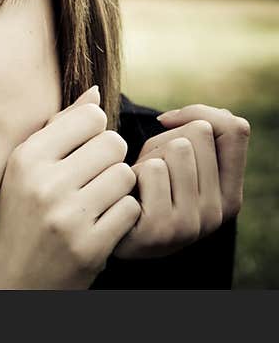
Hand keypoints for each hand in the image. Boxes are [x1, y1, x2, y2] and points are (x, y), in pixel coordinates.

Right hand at [0, 86, 140, 288]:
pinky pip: (131, 210)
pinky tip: (103, 222)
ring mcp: (68, 216)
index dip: (95, 130)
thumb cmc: (22, 213)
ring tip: (99, 199)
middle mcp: (44, 183)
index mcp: (26, 158)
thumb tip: (96, 92)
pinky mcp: (90, 245)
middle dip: (111, 158)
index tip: (84, 148)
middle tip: (95, 175)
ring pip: (126, 176)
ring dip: (120, 187)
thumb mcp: (27, 167)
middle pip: (113, 143)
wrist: (13, 279)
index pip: (90, 117)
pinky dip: (123, 215)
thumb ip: (61, 127)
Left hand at [113, 105, 249, 258]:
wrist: (105, 227)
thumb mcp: (171, 153)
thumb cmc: (141, 184)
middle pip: (199, 133)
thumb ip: (191, 129)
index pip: (236, 130)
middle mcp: (218, 213)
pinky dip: (132, 172)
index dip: (199, 113)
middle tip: (149, 170)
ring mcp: (192, 224)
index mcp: (230, 195)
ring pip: (178, 149)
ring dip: (148, 157)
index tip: (169, 123)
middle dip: (165, 140)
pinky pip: (153, 170)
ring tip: (138, 183)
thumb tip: (170, 118)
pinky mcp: (162, 229)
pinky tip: (126, 195)